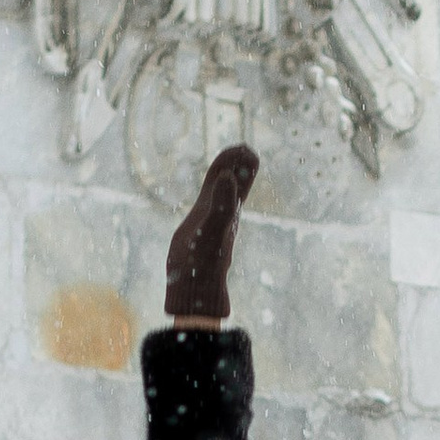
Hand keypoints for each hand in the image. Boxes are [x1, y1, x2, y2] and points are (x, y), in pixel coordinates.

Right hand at [164, 146, 258, 323]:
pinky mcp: (200, 233)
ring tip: (233, 163)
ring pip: (222, 195)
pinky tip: (213, 195)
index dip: (239, 164)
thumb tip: (230, 176)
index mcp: (227, 210)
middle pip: (232, 185)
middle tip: (245, 149)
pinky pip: (209, 208)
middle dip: (237, 167)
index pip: (234, 180)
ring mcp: (212, 224)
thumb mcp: (210, 230)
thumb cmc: (200, 262)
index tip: (245, 148)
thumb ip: (221, 203)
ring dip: (227, 177)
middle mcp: (223, 215)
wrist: (193, 291)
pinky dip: (213, 194)